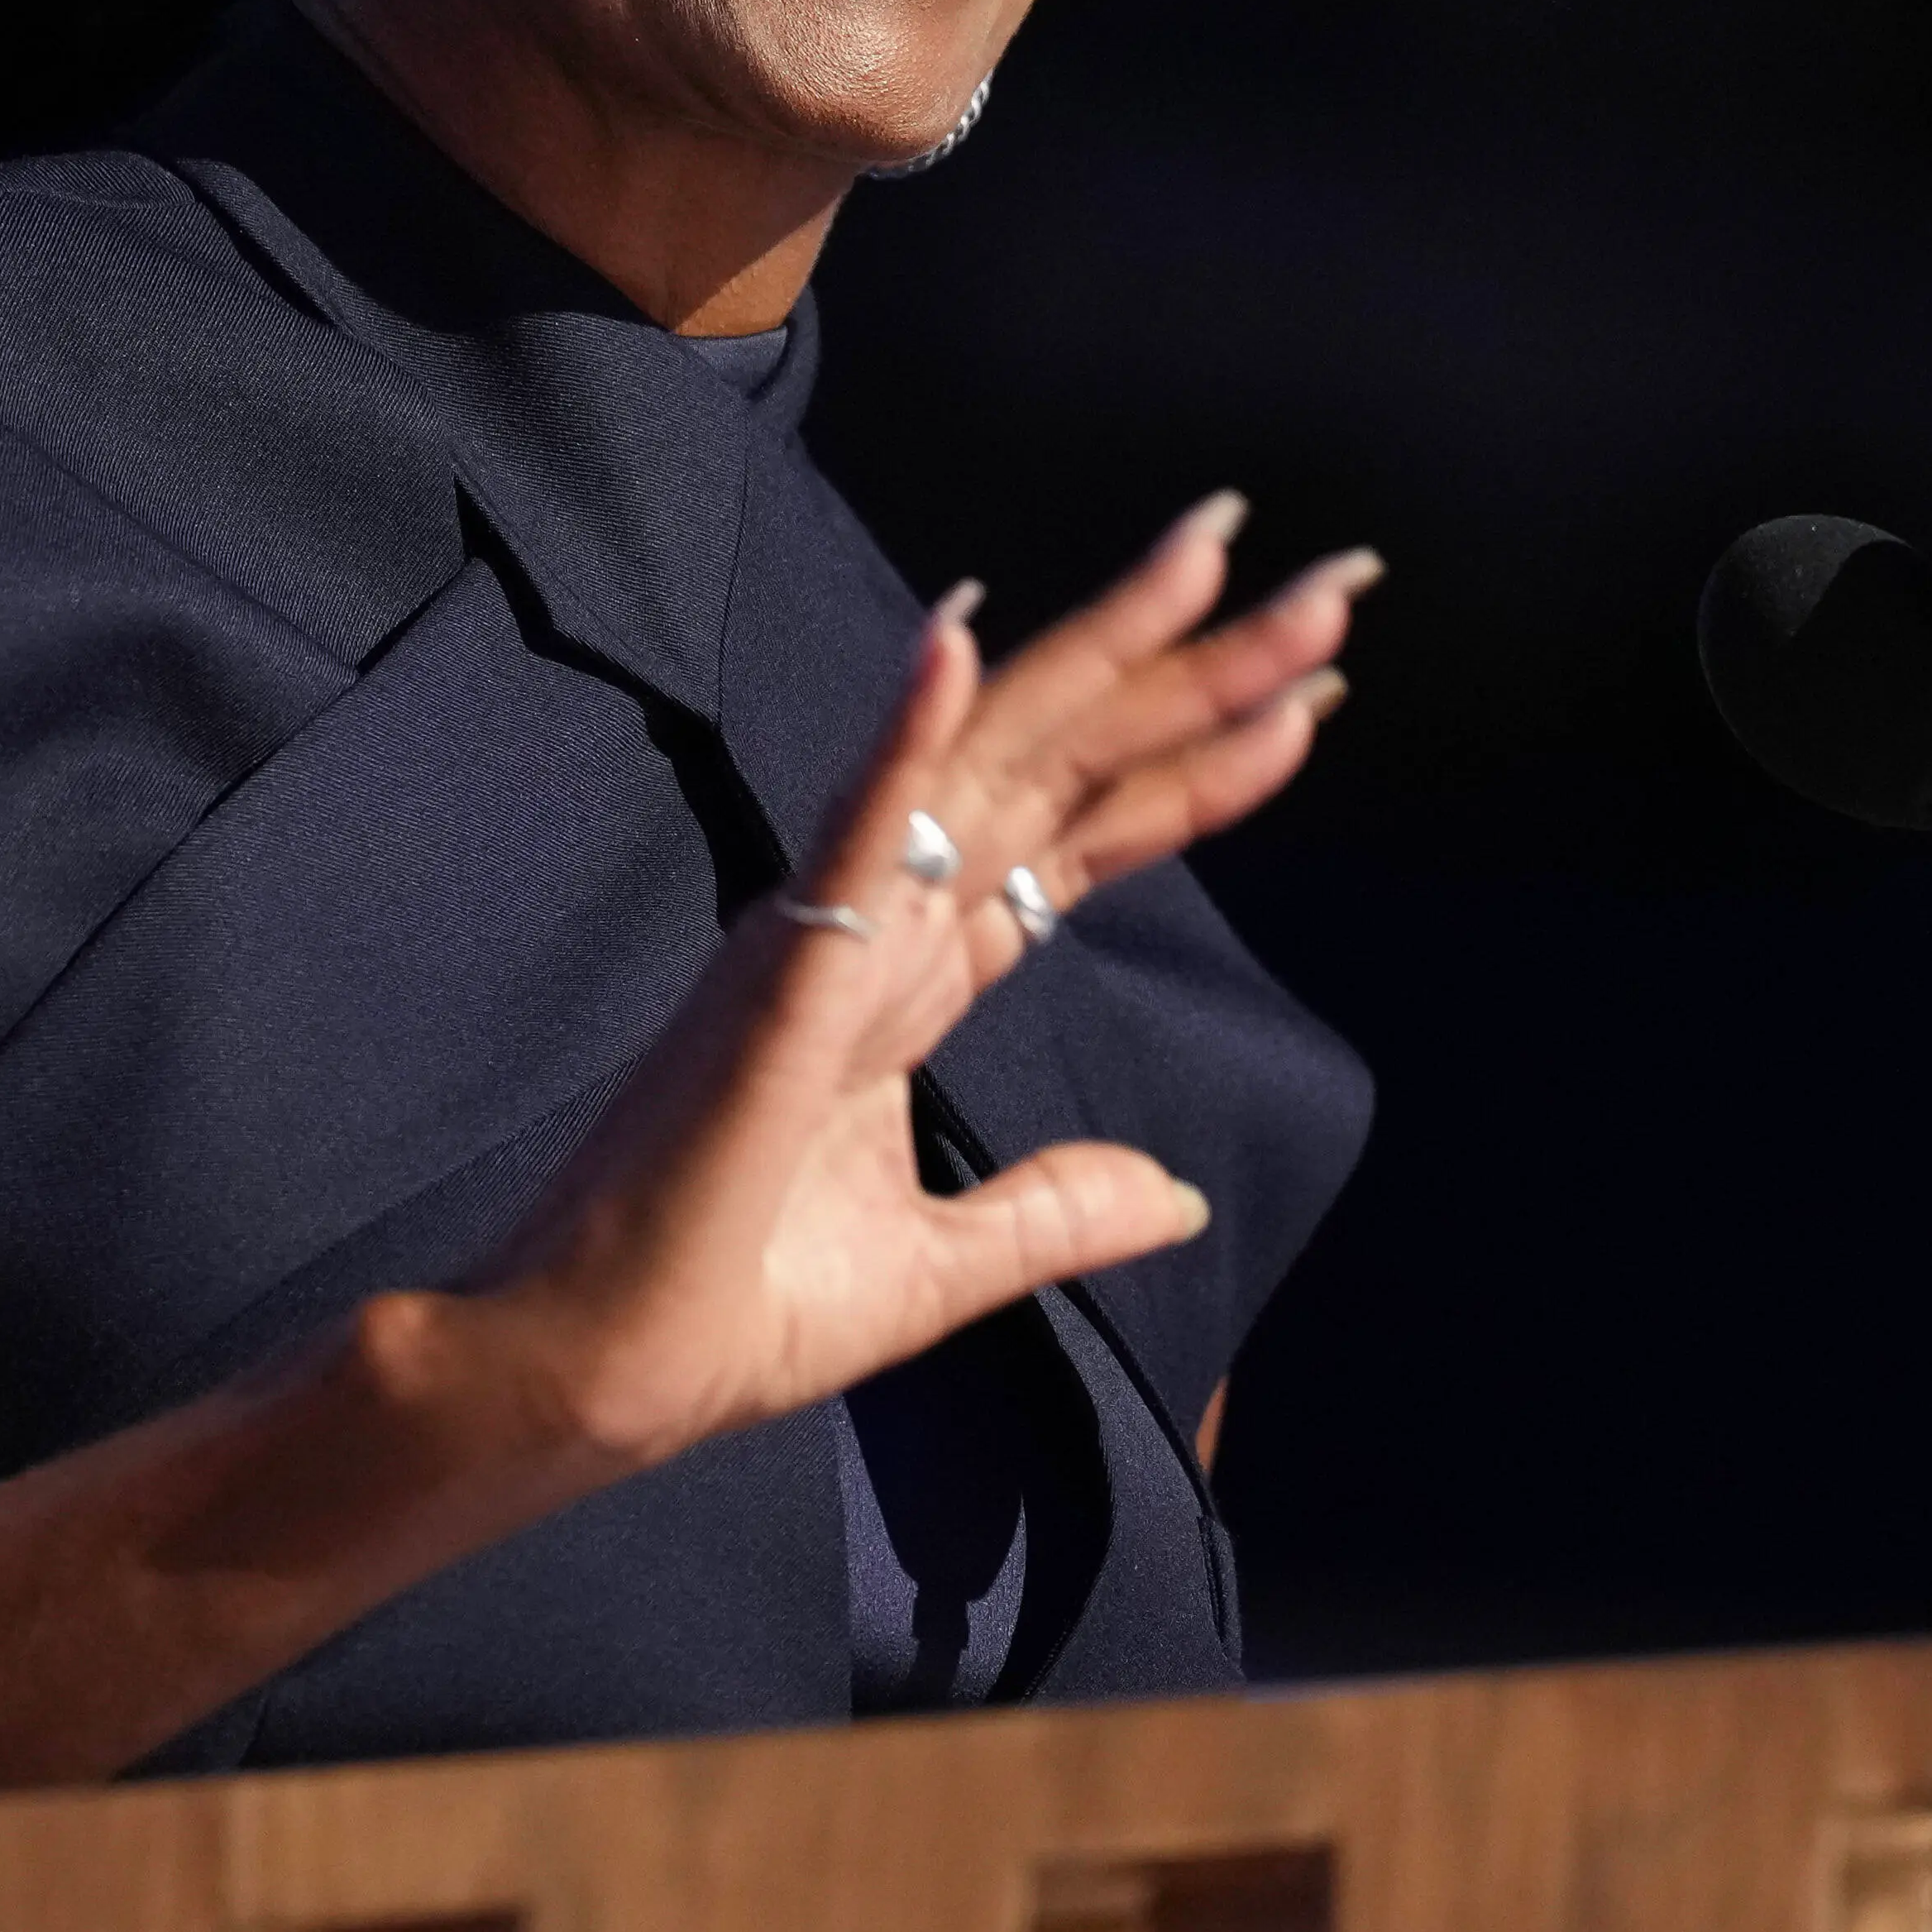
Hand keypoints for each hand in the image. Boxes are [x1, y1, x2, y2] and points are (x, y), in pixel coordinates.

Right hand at [469, 496, 1369, 1468]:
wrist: (597, 1372)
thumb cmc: (730, 1309)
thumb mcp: (941, 1267)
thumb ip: (1054, 1214)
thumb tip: (1177, 1195)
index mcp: (914, 981)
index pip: (1083, 836)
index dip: (1197, 761)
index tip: (1316, 691)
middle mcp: (881, 923)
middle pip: (1066, 765)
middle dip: (1199, 670)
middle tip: (1334, 583)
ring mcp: (830, 933)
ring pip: (991, 760)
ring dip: (1106, 656)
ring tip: (1213, 558)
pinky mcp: (779, 976)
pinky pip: (851, 833)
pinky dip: (904, 735)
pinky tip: (955, 640)